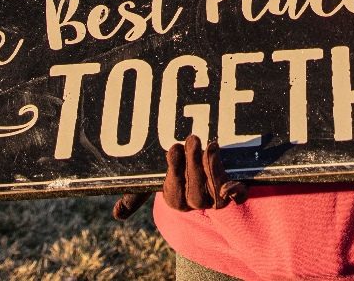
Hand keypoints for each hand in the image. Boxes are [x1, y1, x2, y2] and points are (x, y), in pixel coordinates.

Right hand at [114, 137, 246, 219]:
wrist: (201, 164)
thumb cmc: (175, 171)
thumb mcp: (152, 180)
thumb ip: (136, 194)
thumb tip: (117, 214)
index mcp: (175, 200)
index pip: (173, 192)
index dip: (175, 171)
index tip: (173, 147)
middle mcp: (195, 202)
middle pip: (195, 192)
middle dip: (194, 164)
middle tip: (192, 139)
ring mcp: (215, 197)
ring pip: (214, 191)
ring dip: (212, 168)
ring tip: (210, 145)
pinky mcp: (232, 190)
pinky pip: (236, 196)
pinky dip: (236, 191)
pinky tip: (233, 184)